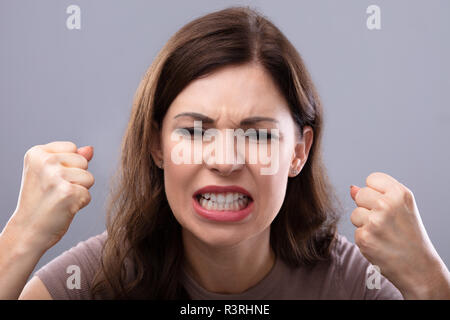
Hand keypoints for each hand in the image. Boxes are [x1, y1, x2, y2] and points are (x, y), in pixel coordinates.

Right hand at [6, 141, 94, 253]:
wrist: (27, 230)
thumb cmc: (39, 201)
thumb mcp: (50, 173)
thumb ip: (70, 158)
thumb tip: (90, 149)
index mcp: (37, 152)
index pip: (72, 148)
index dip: (68, 166)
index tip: (50, 180)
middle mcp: (45, 161)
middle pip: (83, 162)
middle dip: (76, 177)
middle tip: (55, 191)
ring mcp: (56, 177)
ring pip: (89, 178)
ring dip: (79, 190)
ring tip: (59, 199)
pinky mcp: (68, 192)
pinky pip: (88, 194)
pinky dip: (79, 203)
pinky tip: (63, 208)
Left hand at [350, 172, 449, 298]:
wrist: (420, 268)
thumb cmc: (410, 235)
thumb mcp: (402, 208)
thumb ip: (378, 194)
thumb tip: (352, 188)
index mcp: (400, 193)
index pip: (371, 179)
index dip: (376, 192)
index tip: (389, 206)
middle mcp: (387, 205)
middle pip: (360, 194)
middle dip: (368, 207)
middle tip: (387, 223)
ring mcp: (374, 221)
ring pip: (355, 213)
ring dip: (364, 224)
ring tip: (384, 234)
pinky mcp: (364, 237)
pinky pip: (355, 230)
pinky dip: (365, 239)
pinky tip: (380, 244)